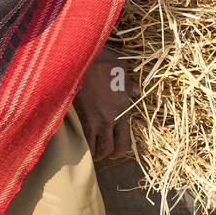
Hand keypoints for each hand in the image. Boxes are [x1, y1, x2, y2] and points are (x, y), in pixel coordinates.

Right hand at [72, 46, 133, 160]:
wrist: (81, 60)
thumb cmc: (103, 62)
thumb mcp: (122, 70)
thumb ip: (130, 85)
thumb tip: (136, 91)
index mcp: (122, 110)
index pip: (125, 141)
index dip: (122, 150)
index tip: (117, 150)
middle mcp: (109, 119)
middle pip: (110, 150)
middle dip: (108, 154)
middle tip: (105, 152)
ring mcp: (93, 120)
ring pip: (94, 149)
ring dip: (94, 152)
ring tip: (93, 148)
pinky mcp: (79, 117)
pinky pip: (82, 139)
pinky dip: (83, 144)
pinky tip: (82, 140)